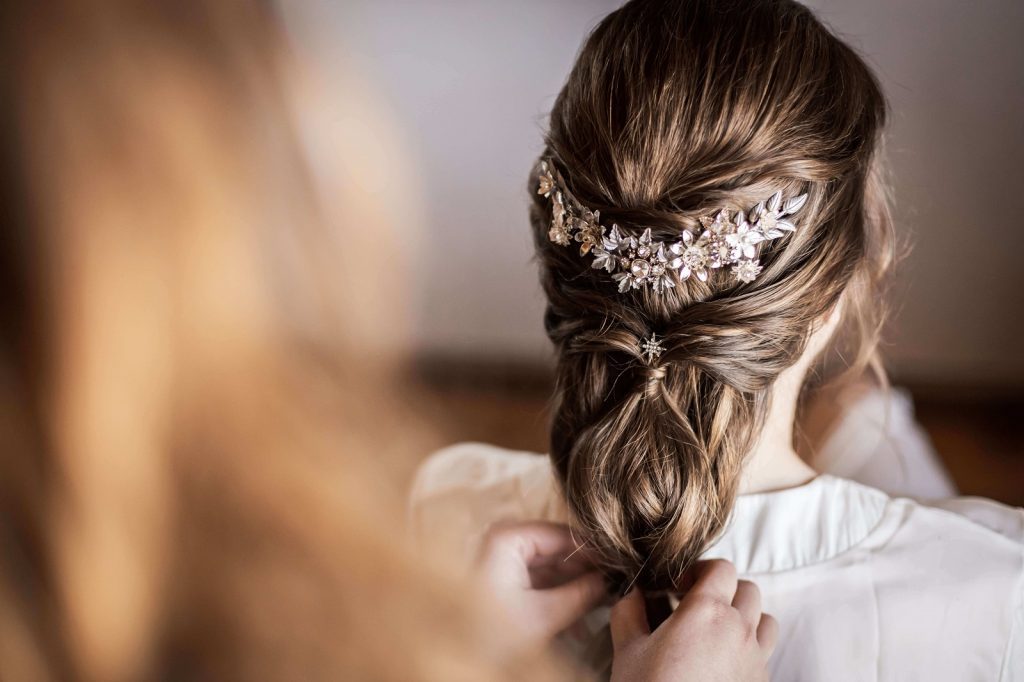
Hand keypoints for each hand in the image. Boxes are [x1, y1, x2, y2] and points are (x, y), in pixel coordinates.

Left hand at [475, 521, 607, 652]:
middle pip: (557, 550)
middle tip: (614, 588)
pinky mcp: (502, 580)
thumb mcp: (544, 615)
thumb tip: (610, 581)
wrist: (457, 656)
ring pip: (550, 568)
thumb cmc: (491, 634)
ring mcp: (502, 560)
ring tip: (600, 607)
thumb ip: (582, 593)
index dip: (594, 551)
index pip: (564, 534)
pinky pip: (538, 581)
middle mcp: (504, 541)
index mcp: (509, 538)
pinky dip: (557, 598)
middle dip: (585, 573)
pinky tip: (577, 622)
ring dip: (574, 590)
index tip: (618, 566)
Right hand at [610, 559, 776, 681]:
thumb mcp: (628, 650)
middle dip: (724, 591)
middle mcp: (739, 629)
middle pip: (748, 590)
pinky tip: (724, 662)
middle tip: (697, 606)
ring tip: (718, 631)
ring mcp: (755, 658)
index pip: (721, 569)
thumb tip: (632, 593)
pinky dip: (750, 647)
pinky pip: (766, 653)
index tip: (679, 586)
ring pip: (765, 620)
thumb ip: (628, 611)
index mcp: (707, 611)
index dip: (700, 570)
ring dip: (745, 617)